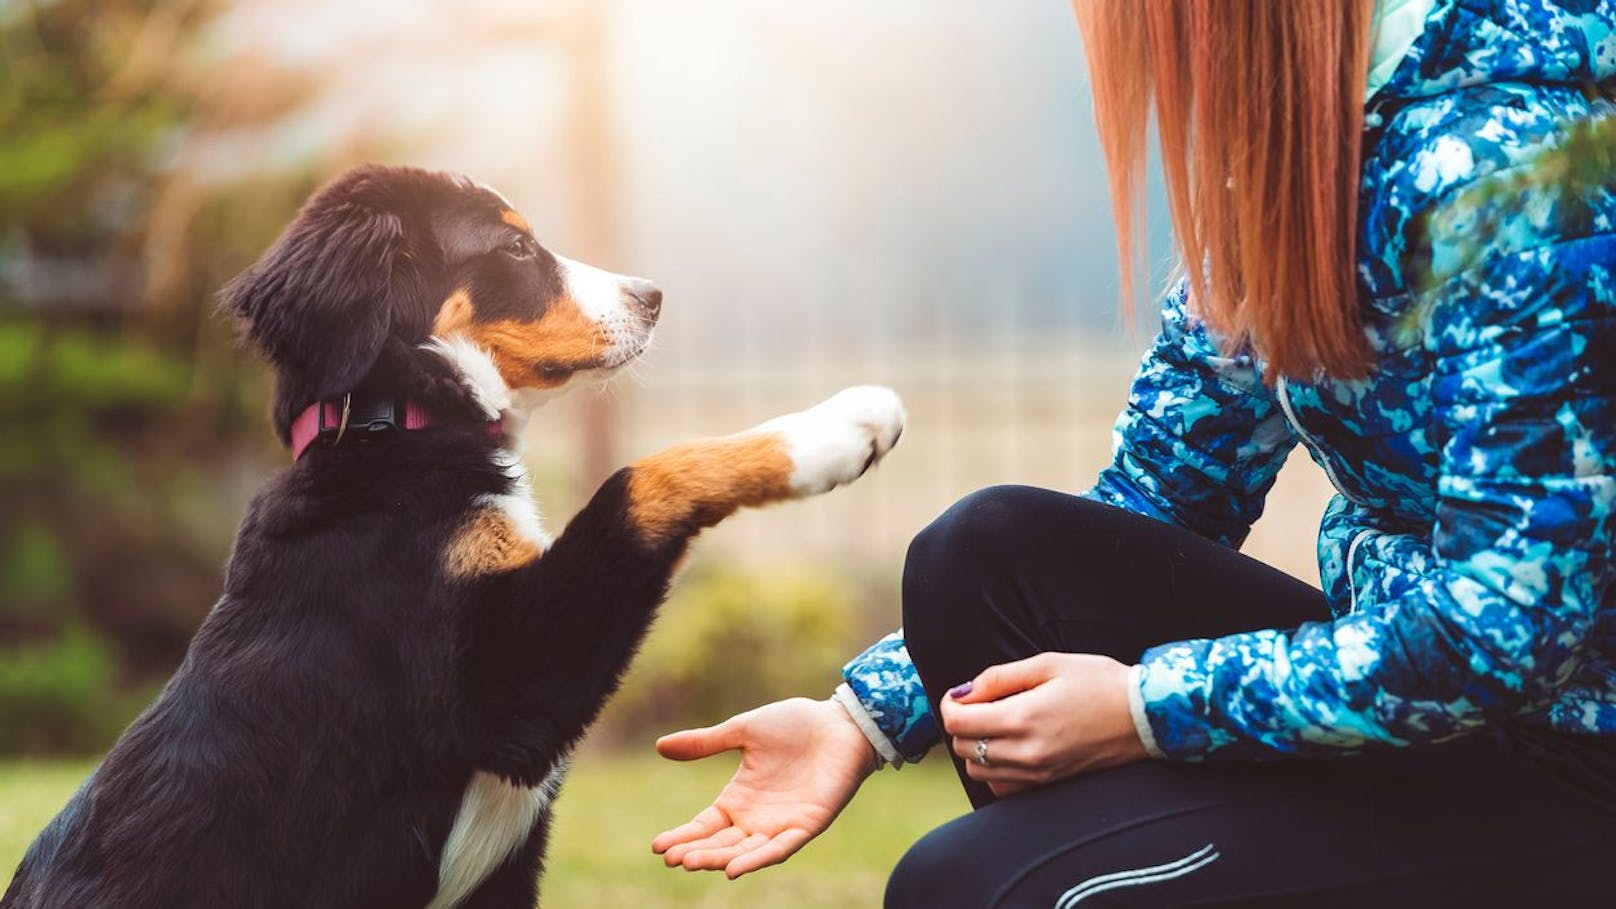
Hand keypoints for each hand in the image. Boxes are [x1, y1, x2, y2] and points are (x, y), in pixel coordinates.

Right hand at [651, 697, 878, 877]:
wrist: (840, 722)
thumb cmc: (795, 724)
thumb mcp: (742, 731)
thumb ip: (705, 743)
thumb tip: (660, 746)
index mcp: (739, 798)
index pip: (705, 825)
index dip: (683, 836)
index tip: (658, 847)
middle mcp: (757, 818)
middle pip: (720, 843)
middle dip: (696, 852)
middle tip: (671, 859)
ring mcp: (782, 824)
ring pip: (745, 851)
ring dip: (719, 859)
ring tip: (691, 863)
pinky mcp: (807, 825)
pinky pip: (780, 848)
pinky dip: (758, 859)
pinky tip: (735, 869)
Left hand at [939, 652, 1147, 797]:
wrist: (1145, 717)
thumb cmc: (1100, 683)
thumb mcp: (1049, 663)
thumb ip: (1000, 677)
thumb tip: (964, 692)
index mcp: (1022, 718)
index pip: (958, 722)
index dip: (951, 704)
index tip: (962, 693)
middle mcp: (1025, 752)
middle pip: (963, 747)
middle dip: (963, 724)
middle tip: (983, 704)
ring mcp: (1037, 774)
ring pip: (978, 771)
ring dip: (977, 747)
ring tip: (999, 724)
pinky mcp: (1048, 785)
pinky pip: (1002, 787)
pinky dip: (995, 770)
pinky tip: (1012, 748)